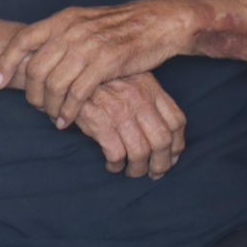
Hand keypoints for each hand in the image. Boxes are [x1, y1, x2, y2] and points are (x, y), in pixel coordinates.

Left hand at [0, 0, 195, 125]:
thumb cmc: (120, 28)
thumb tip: (35, 56)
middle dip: (32, 93)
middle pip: (36, 68)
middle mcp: (71, 30)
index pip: (23, 40)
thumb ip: (61, 36)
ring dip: (50, 107)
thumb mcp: (84, 23)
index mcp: (63, 19)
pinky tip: (66, 121)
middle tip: (36, 107)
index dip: (6, 63)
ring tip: (53, 118)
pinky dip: (68, 111)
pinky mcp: (105, 63)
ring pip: (54, 84)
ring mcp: (88, 46)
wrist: (158, 23)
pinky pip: (77, 94)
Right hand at [69, 72, 186, 178]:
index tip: (172, 157)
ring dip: (138, 169)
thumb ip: (149, 99)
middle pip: (162, 140)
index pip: (176, 121)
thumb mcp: (130, 79)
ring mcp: (119, 111)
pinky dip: (116, 165)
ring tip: (132, 172)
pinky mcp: (99, 122)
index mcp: (150, 88)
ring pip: (140, 152)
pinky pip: (116, 154)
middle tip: (155, 173)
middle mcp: (139, 99)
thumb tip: (166, 133)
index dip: (177, 145)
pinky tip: (112, 165)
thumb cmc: (100, 81)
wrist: (69, 73)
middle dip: (161, 164)